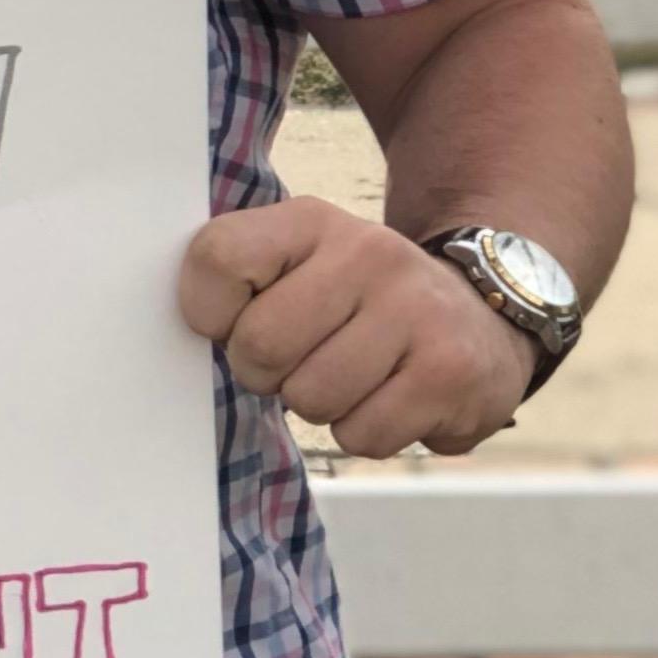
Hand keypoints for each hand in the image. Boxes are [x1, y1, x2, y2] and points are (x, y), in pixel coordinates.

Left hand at [176, 197, 538, 458]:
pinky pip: (362, 436)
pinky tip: (393, 396)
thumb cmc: (361, 298)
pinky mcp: (451, 374)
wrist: (484, 309)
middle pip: (260, 346)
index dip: (210, 311)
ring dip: (320, 405)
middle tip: (304, 357)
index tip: (234, 320)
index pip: (218, 259)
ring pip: (310, 399)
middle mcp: (369, 254)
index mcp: (313, 222)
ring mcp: (417, 312)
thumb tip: (173, 333)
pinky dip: (367, 431)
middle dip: (268, 372)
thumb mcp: (302, 260)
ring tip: (355, 373)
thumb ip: (237, 280)